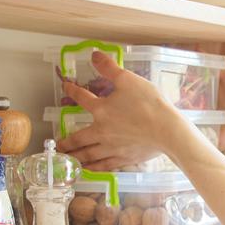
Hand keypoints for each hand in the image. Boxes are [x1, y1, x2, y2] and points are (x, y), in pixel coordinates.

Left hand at [56, 50, 183, 170]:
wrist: (167, 130)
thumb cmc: (148, 104)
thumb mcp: (129, 80)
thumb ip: (109, 68)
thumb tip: (94, 55)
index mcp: (101, 110)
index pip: (81, 98)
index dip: (71, 90)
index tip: (65, 87)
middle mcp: (101, 131)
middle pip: (79, 138)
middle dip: (67, 142)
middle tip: (58, 146)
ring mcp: (112, 148)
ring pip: (88, 155)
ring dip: (76, 157)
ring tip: (68, 160)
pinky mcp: (124, 159)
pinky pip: (104, 165)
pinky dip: (94, 168)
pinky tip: (90, 169)